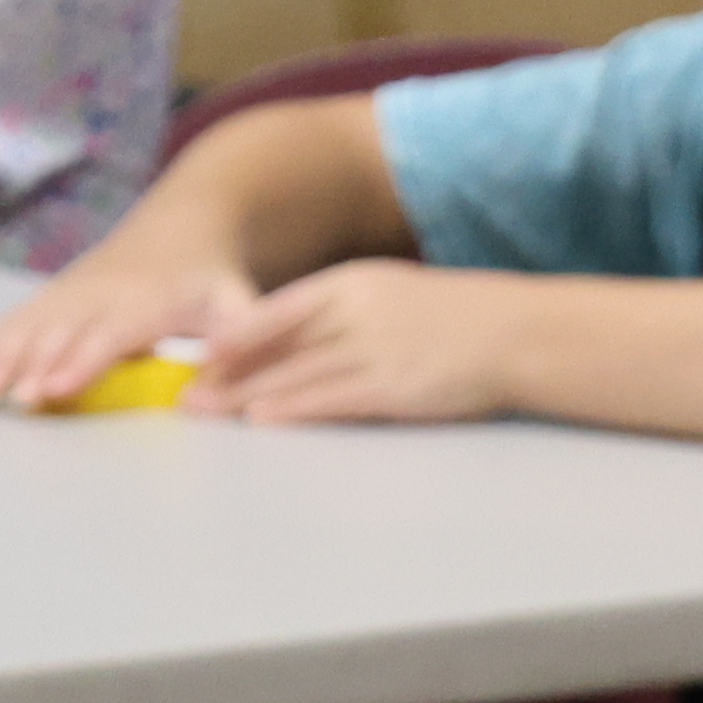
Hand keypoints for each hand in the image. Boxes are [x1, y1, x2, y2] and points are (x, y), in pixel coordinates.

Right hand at [0, 243, 256, 414]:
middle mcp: (103, 296)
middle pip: (62, 334)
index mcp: (147, 303)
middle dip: (34, 365)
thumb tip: (229, 377)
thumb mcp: (239, 302)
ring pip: (34, 325)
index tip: (57, 387)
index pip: (110, 336)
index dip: (82, 362)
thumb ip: (240, 339)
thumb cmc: (215, 275)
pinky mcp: (59, 293)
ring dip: (5, 355)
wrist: (186, 221)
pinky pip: (22, 316)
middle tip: (10, 398)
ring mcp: (75, 292)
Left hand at [190, 261, 517, 423]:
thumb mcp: (396, 299)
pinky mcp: (395, 386)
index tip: (198, 354)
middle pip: (278, 345)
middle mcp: (356, 312)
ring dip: (246, 396)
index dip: (236, 335)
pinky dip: (293, 408)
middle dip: (227, 373)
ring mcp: (374, 349)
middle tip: (184, 394)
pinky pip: (332, 399)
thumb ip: (349, 317)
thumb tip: (304, 345)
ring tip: (207, 413)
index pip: (280, 310)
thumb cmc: (458, 321)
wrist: (518, 332)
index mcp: (353, 284)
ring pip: (296, 374)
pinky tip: (263, 418)